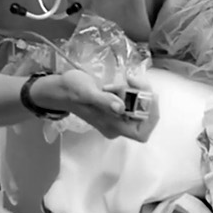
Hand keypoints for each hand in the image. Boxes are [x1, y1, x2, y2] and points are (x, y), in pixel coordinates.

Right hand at [31, 71, 157, 141]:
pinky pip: (132, 99)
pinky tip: (115, 84)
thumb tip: (120, 108)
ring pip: (140, 105)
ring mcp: (117, 115)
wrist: (61, 88)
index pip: (142, 133)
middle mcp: (117, 125)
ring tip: (118, 82)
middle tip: (132, 80)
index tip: (147, 97)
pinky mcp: (116, 106)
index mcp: (112, 127)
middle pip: (144, 115)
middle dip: (143, 96)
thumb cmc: (72, 91)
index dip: (150, 117)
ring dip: (135, 90)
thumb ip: (104, 101)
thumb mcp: (87, 93)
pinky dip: (129, 89)